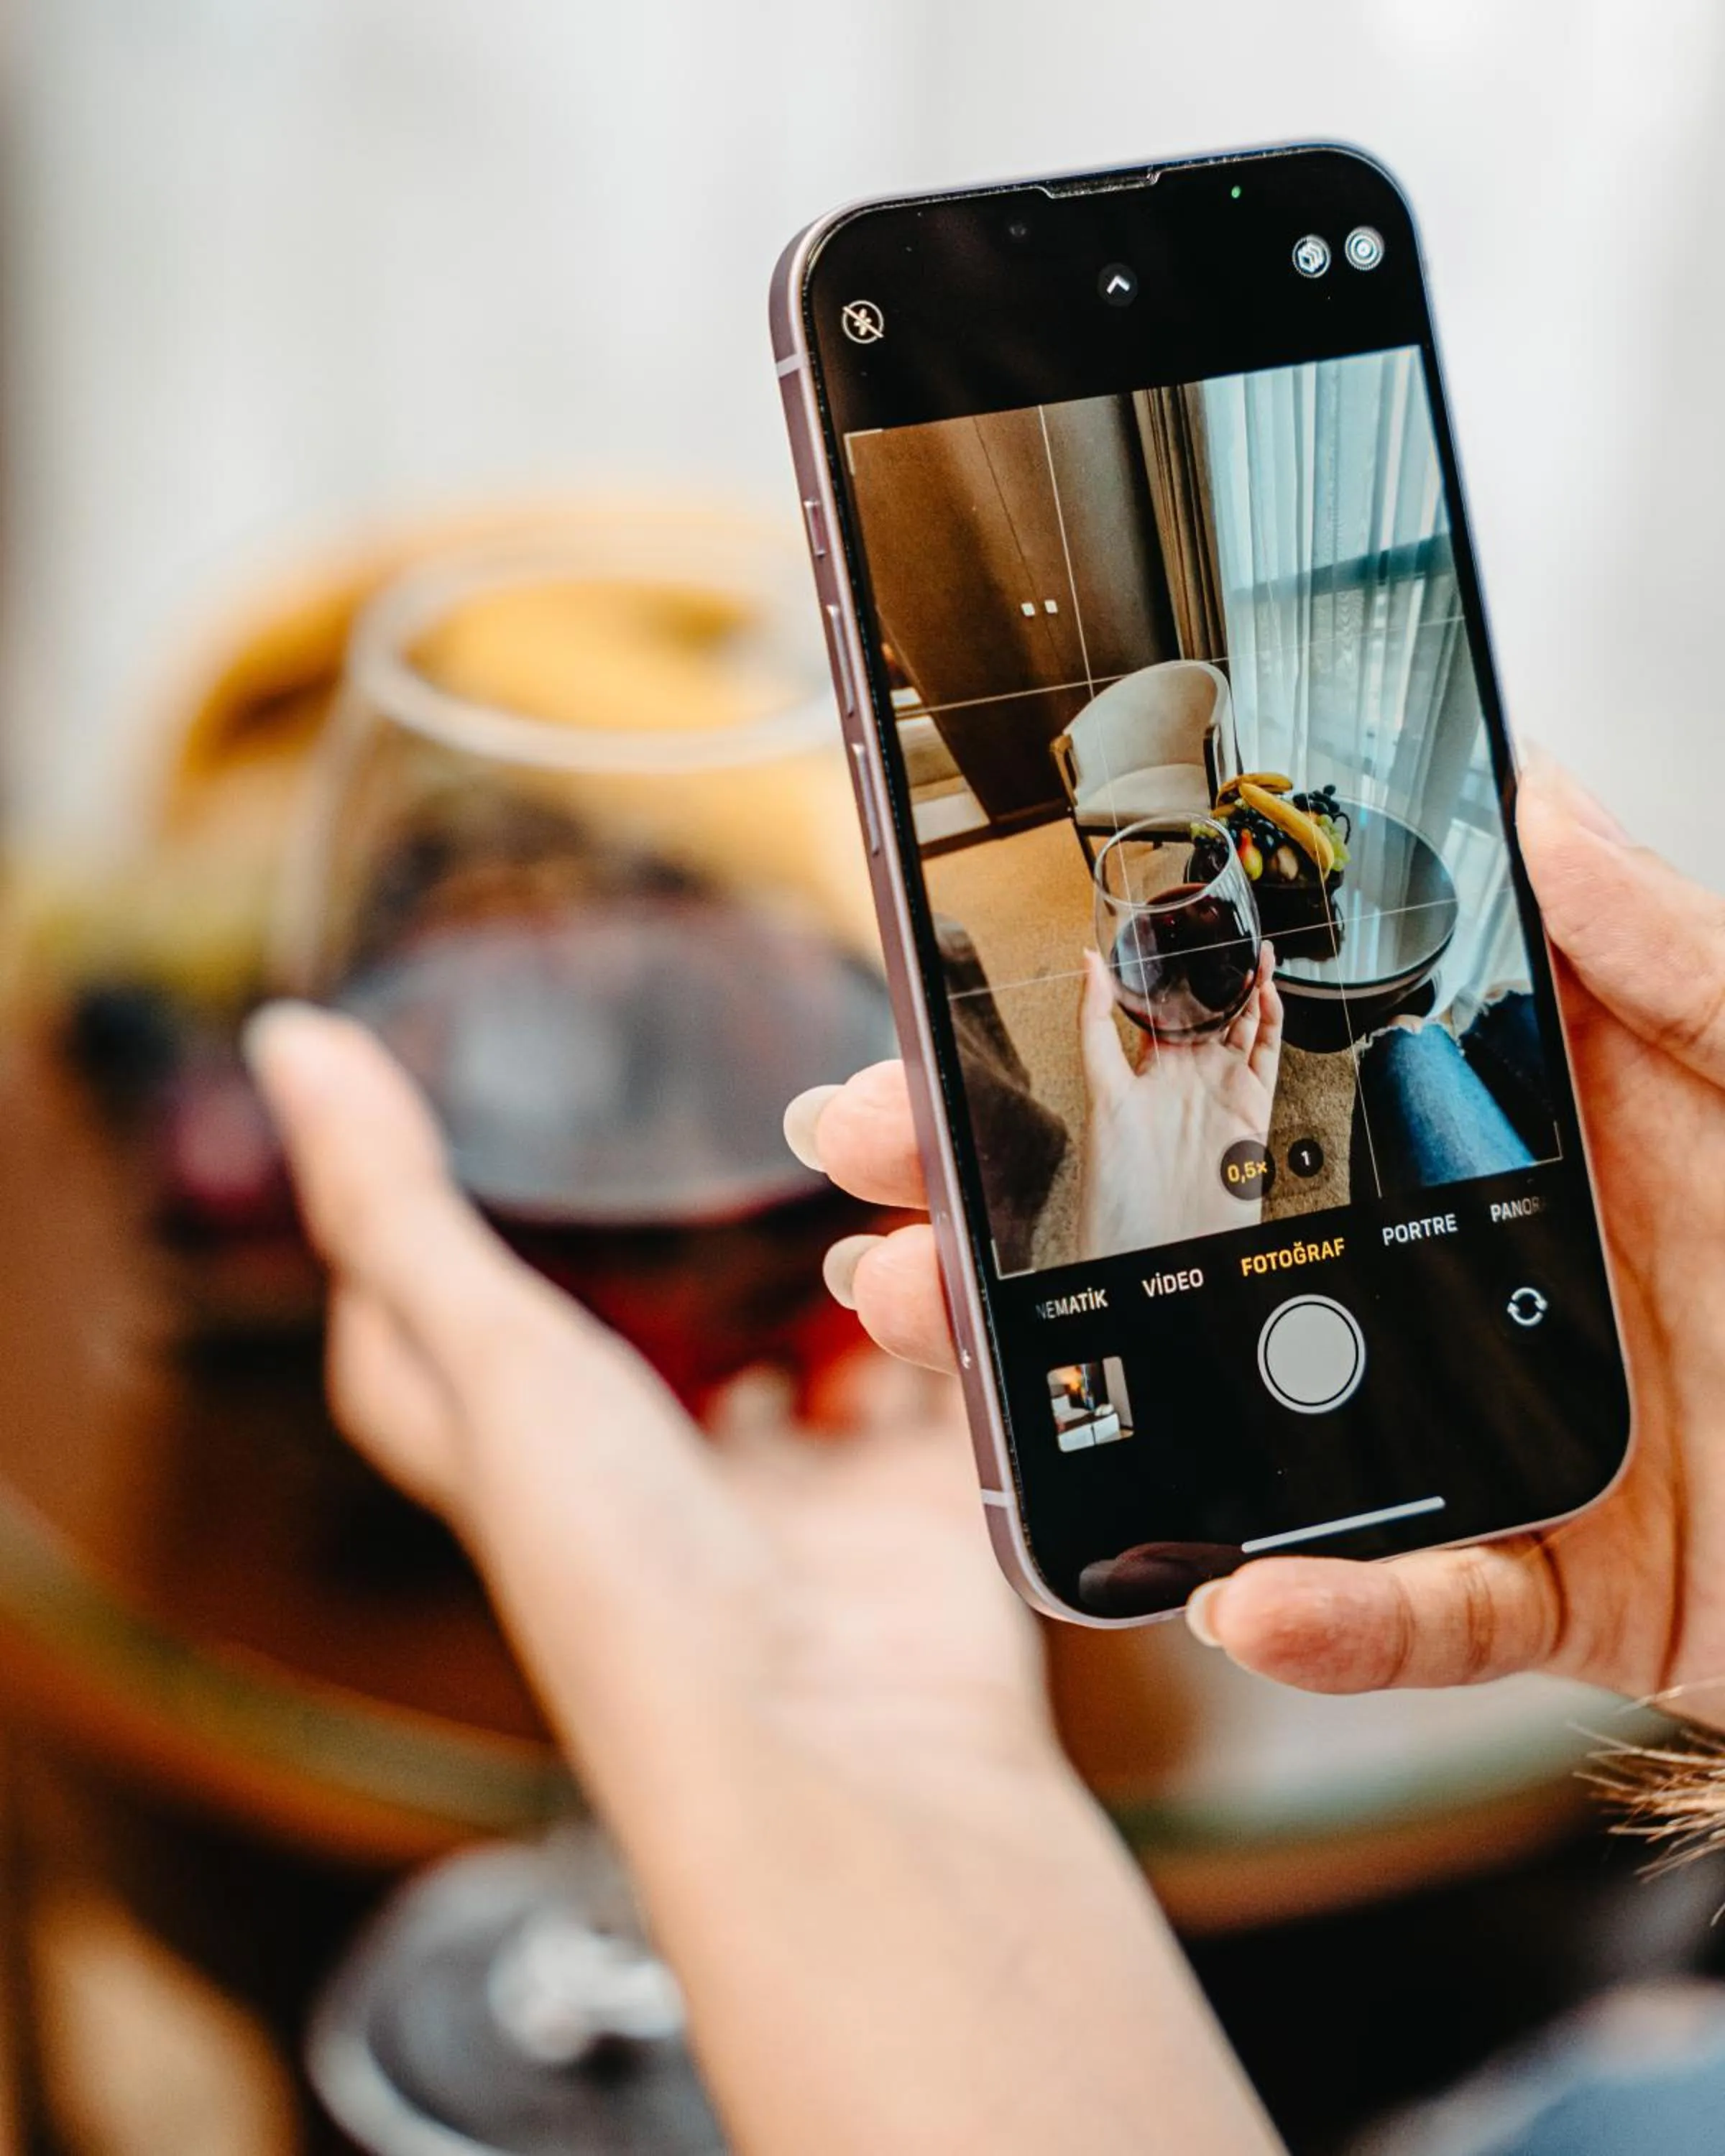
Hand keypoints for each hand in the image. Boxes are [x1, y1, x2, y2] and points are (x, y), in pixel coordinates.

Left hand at [249, 1009, 1275, 2155]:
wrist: (852, 1755)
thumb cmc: (636, 1592)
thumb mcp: (490, 1365)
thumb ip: (395, 1204)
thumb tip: (286, 1040)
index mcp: (527, 1458)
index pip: (444, 1327)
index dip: (432, 1227)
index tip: (446, 1119)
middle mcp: (650, 1476)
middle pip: (647, 1308)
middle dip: (687, 1210)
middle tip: (723, 1105)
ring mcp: (788, 1487)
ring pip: (800, 1313)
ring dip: (832, 1227)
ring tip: (853, 1142)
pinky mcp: (910, 1492)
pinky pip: (924, 1361)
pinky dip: (934, 1301)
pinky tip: (930, 1246)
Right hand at [805, 753, 1724, 1726]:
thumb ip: (1669, 950)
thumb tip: (1533, 796)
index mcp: (1501, 1130)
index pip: (1262, 1071)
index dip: (1099, 1037)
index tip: (961, 1006)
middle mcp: (1453, 1271)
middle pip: (1193, 1233)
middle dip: (1007, 1200)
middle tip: (871, 1165)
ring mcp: (1476, 1425)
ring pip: (1235, 1411)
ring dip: (1076, 1388)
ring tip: (944, 1339)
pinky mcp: (1544, 1578)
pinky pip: (1417, 1613)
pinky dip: (1336, 1623)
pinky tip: (1252, 1603)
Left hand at [1078, 942, 1282, 1256]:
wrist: (1159, 1243)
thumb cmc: (1119, 1186)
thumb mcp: (1098, 1091)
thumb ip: (1094, 1025)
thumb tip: (1085, 963)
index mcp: (1146, 1073)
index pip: (1163, 1012)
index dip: (1173, 978)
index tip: (1176, 941)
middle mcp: (1186, 1079)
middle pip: (1210, 1014)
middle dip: (1221, 976)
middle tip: (1229, 935)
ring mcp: (1221, 1091)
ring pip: (1244, 1027)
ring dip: (1253, 989)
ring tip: (1257, 950)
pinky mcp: (1252, 1107)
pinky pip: (1267, 1055)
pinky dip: (1273, 1021)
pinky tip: (1269, 991)